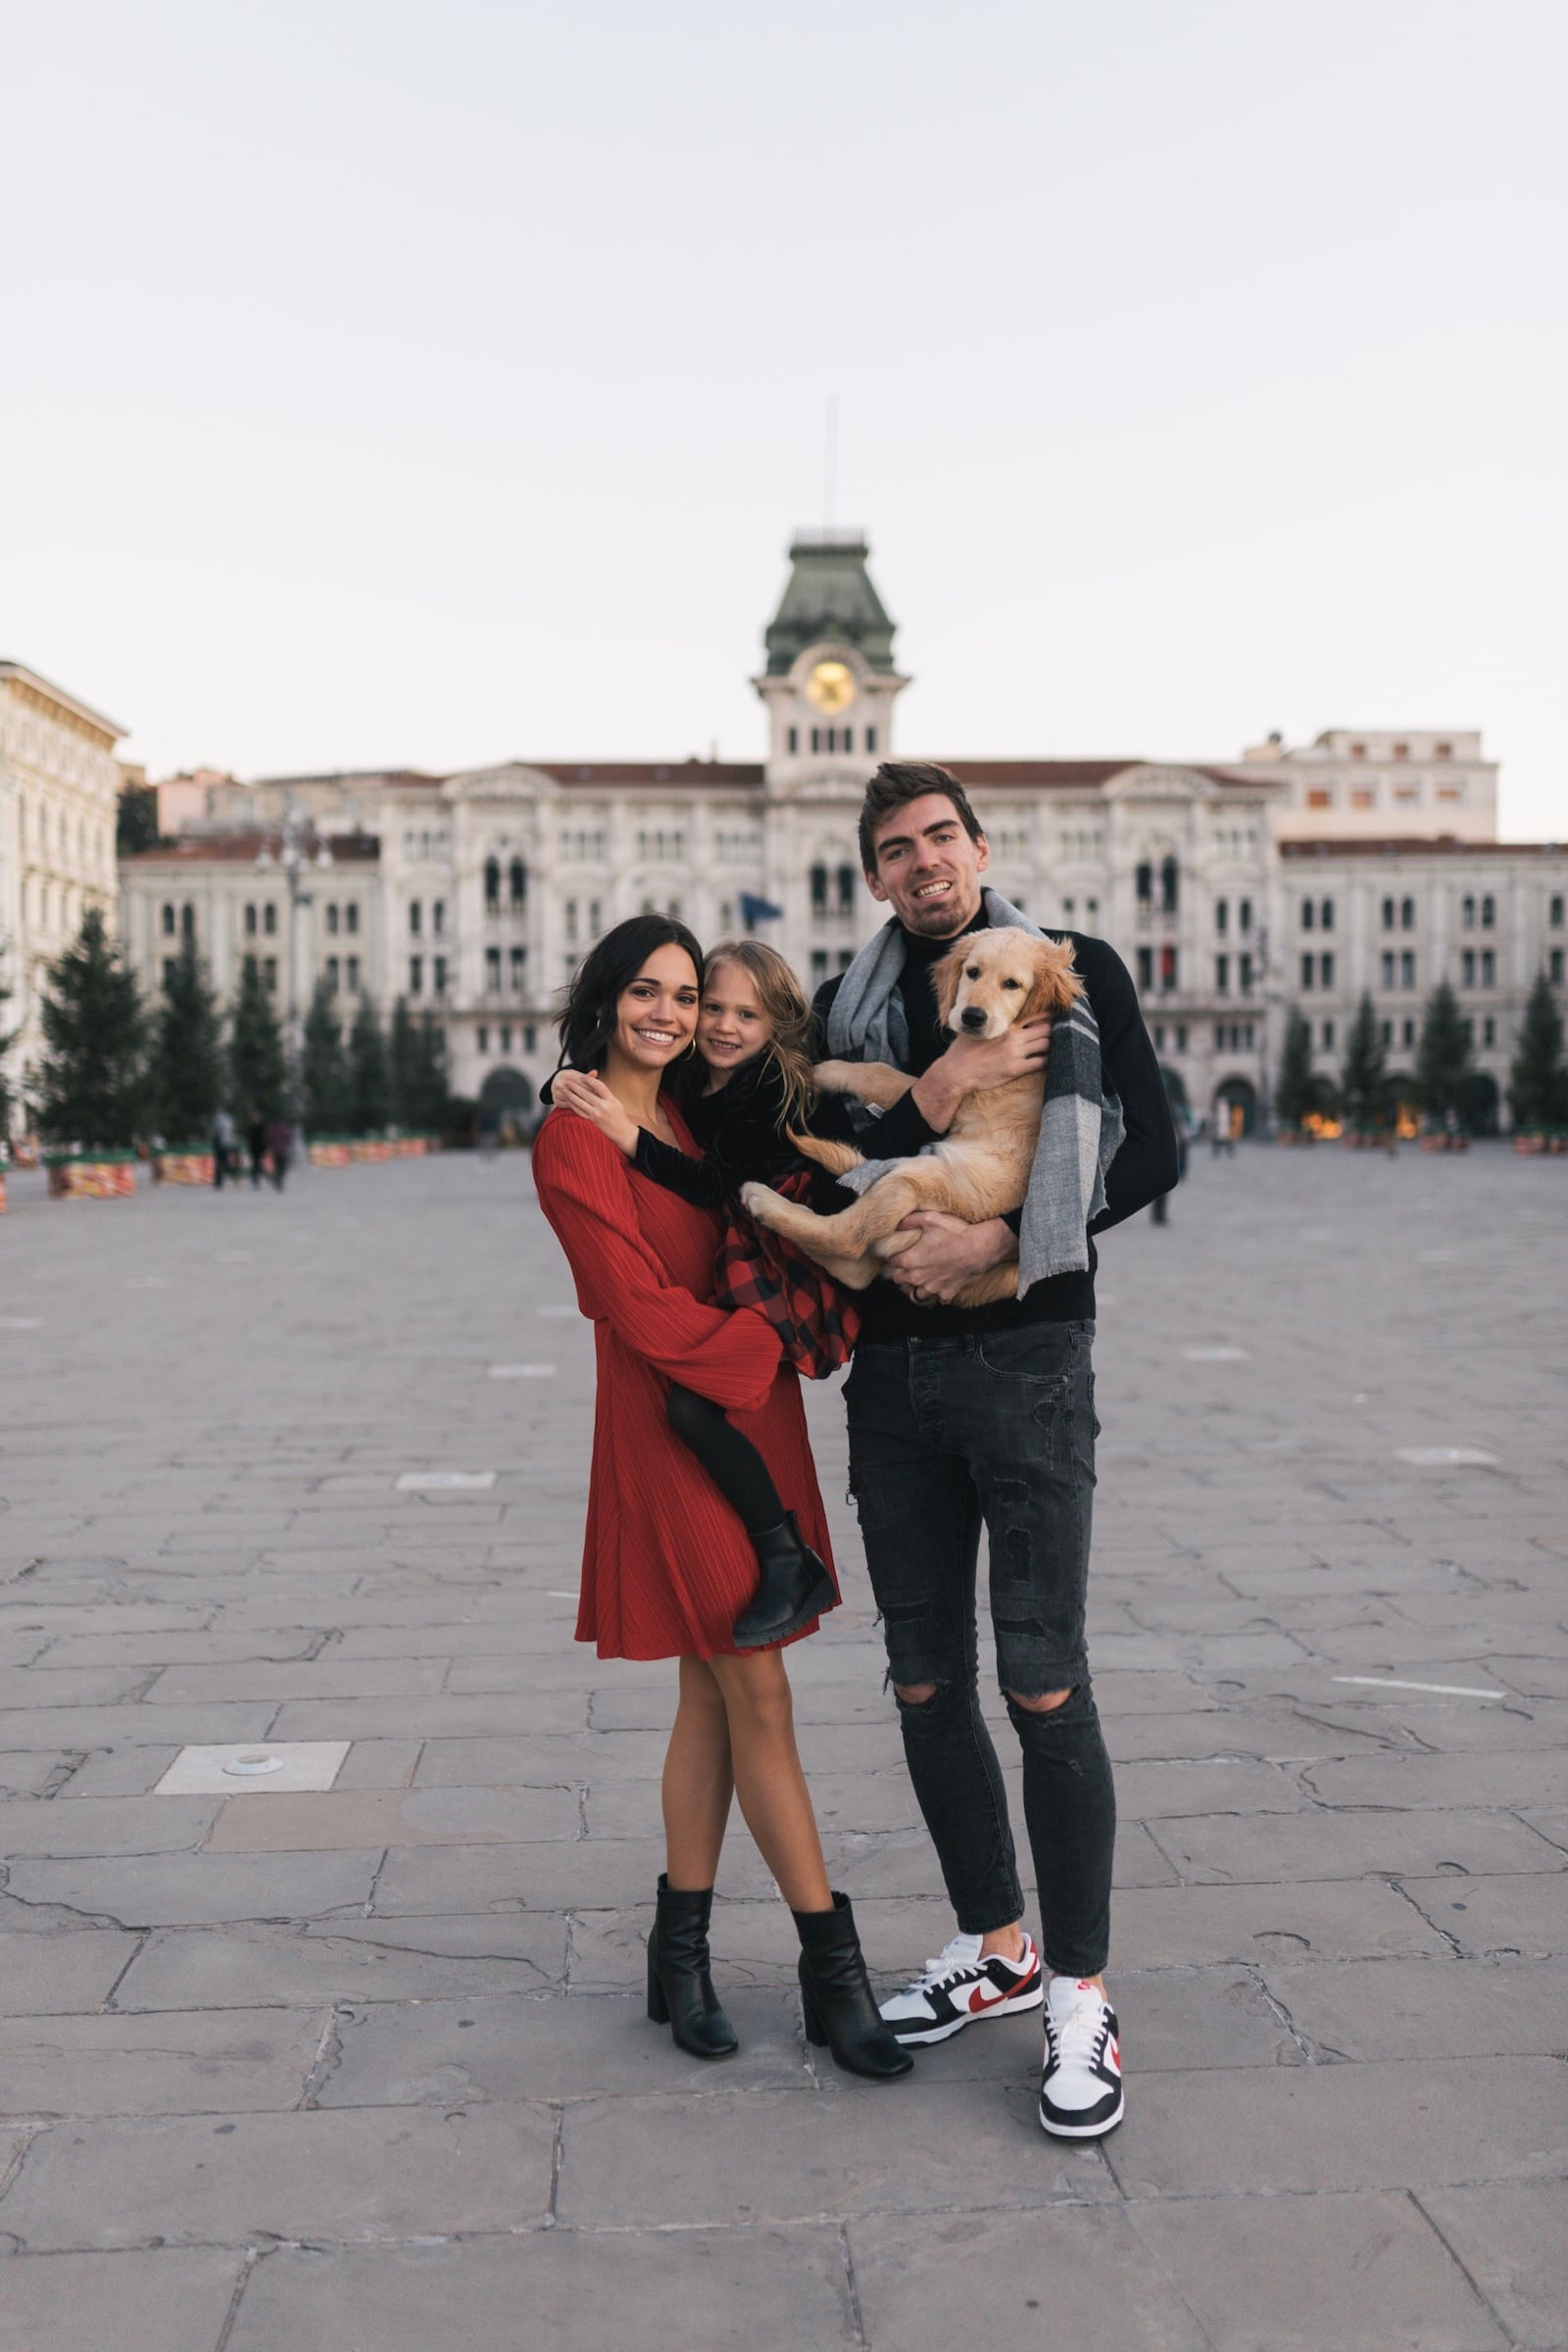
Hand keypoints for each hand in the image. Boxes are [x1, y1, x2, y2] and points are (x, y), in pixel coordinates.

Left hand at [552, 1069, 638, 1156]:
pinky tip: (568, 1101)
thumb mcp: (616, 1102)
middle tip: (568, 1081)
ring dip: (571, 1095)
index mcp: (611, 1099)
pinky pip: (579, 1111)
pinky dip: (573, 1105)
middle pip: (586, 1093)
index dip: (589, 1080)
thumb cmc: (619, 1115)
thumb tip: (594, 1083)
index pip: (598, 1086)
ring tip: (565, 1090)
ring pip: (580, 1102)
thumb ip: (605, 1093)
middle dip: (575, 1086)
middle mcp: (603, 1106)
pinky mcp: (591, 1121)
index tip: (582, 1076)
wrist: (622, 1132)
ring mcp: (596, 1114)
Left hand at [887, 1211, 1017, 1304]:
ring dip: (917, 1287)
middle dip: (900, 1273)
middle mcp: (918, 1277)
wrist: (981, 1247)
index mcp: (910, 1260)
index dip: (893, 1256)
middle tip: (907, 1265)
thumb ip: (910, 1221)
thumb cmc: (955, 1233)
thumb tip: (898, 1223)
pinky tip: (942, 1284)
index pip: (892, 1262)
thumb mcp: (930, 1219)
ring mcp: (933, 1287)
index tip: (897, 1252)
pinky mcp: (948, 1292)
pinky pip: (939, 1298)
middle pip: (899, 1280)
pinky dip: (939, 1293)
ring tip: (922, 1278)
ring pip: (917, 1295)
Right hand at [911, 1018, 1051, 1132]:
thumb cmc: (962, 1051)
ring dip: (1056, 1045)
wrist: (956, 1072)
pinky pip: (1041, 1063)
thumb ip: (987, 1023)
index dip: (1049, 1016)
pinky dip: (1050, 1062)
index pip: (1034, 1015)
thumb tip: (987, 1018)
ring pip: (1047, 1044)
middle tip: (1065, 1032)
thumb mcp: (975, 1030)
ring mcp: (1016, 1053)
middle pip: (1046, 1029)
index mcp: (1005, 1025)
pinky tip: (1054, 1063)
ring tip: (1063, 1047)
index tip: (1057, 1017)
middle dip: (1057, 1030)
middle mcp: (1013, 1036)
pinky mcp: (1016, 1069)